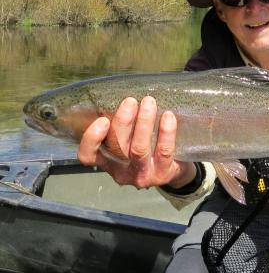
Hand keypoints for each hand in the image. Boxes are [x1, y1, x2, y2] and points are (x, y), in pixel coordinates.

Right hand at [77, 96, 195, 188]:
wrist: (175, 170)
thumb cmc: (149, 150)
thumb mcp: (130, 142)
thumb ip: (123, 127)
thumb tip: (121, 97)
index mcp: (109, 162)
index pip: (88, 156)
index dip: (91, 139)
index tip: (102, 119)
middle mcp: (123, 171)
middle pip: (117, 147)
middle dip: (123, 121)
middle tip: (130, 101)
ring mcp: (143, 175)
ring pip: (139, 149)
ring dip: (143, 123)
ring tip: (149, 103)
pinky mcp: (164, 174)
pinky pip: (164, 151)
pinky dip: (166, 132)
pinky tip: (168, 116)